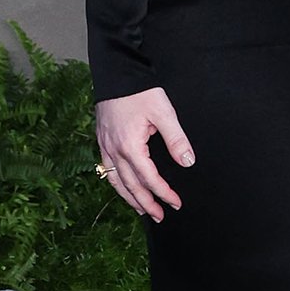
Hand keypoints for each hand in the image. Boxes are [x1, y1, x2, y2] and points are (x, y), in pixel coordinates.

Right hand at [94, 87, 194, 221]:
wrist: (116, 74)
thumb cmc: (140, 91)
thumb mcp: (164, 113)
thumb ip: (176, 139)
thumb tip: (187, 162)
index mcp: (131, 146)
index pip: (149, 178)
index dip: (163, 193)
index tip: (176, 203)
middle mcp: (114, 150)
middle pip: (131, 185)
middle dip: (146, 203)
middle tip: (160, 216)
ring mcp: (105, 146)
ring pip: (116, 181)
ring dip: (130, 198)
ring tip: (142, 210)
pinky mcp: (102, 140)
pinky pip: (108, 169)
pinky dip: (117, 184)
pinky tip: (123, 188)